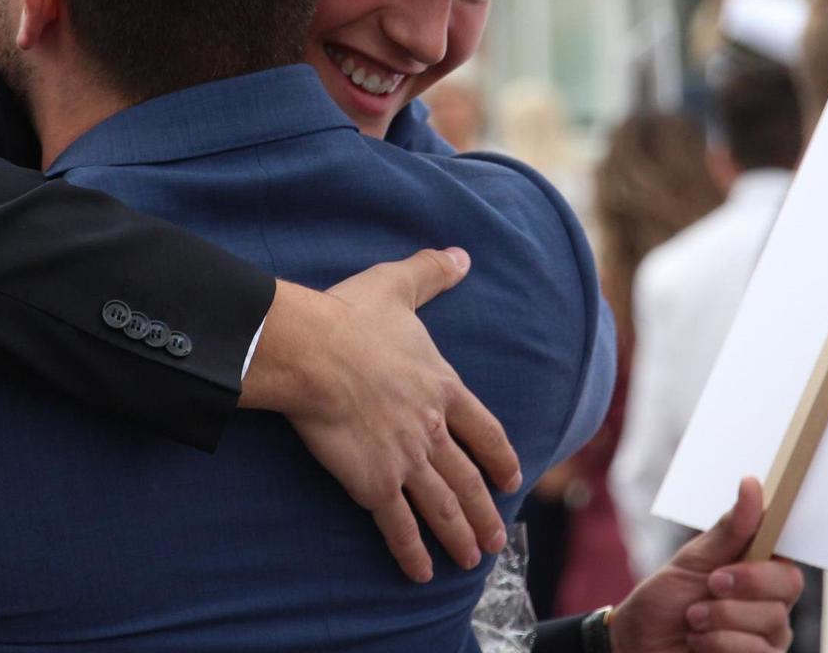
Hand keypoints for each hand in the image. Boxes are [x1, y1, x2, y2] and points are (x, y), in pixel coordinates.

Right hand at [240, 247, 521, 582]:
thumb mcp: (398, 285)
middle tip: (497, 539)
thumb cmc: (351, 317)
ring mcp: (406, 459)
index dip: (500, 457)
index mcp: (442, 387)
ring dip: (460, 537)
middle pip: (467, 479)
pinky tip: (422, 573)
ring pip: (442, 507)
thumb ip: (432, 271)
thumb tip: (460, 255)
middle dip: (485, 512)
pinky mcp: (373, 483)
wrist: (315, 352)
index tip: (513, 480)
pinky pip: (397, 525)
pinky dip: (412, 551)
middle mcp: (432, 428)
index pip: (484, 429)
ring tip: (473, 560)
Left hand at [608, 477, 803, 652]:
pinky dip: (720, 645)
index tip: (723, 570)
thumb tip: (752, 484)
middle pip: (785, 593)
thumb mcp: (693, 560)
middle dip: (738, 592)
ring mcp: (767, 639)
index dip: (760, 569)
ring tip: (693, 620)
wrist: (639, 644)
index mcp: (760, 573)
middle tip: (706, 590)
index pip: (788, 565)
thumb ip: (730, 529)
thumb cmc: (665, 600)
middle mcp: (771, 606)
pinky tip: (699, 643)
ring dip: (721, 620)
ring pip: (771, 624)